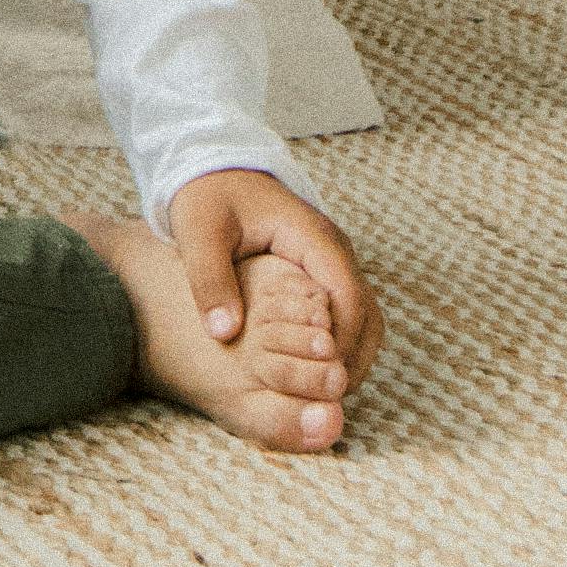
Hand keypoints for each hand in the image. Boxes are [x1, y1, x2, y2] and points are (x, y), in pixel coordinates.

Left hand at [168, 169, 374, 385]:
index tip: (319, 384)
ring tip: (320, 394)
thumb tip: (223, 333)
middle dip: (352, 360)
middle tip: (324, 400)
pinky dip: (339, 345)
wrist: (211, 167)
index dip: (340, 346)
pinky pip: (345, 316)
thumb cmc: (206, 196)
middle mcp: (334, 251)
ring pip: (364, 320)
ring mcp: (332, 263)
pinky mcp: (321, 274)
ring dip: (350, 357)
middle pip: (368, 316)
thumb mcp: (198, 232)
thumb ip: (209, 280)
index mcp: (314, 238)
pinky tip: (309, 371)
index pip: (348, 300)